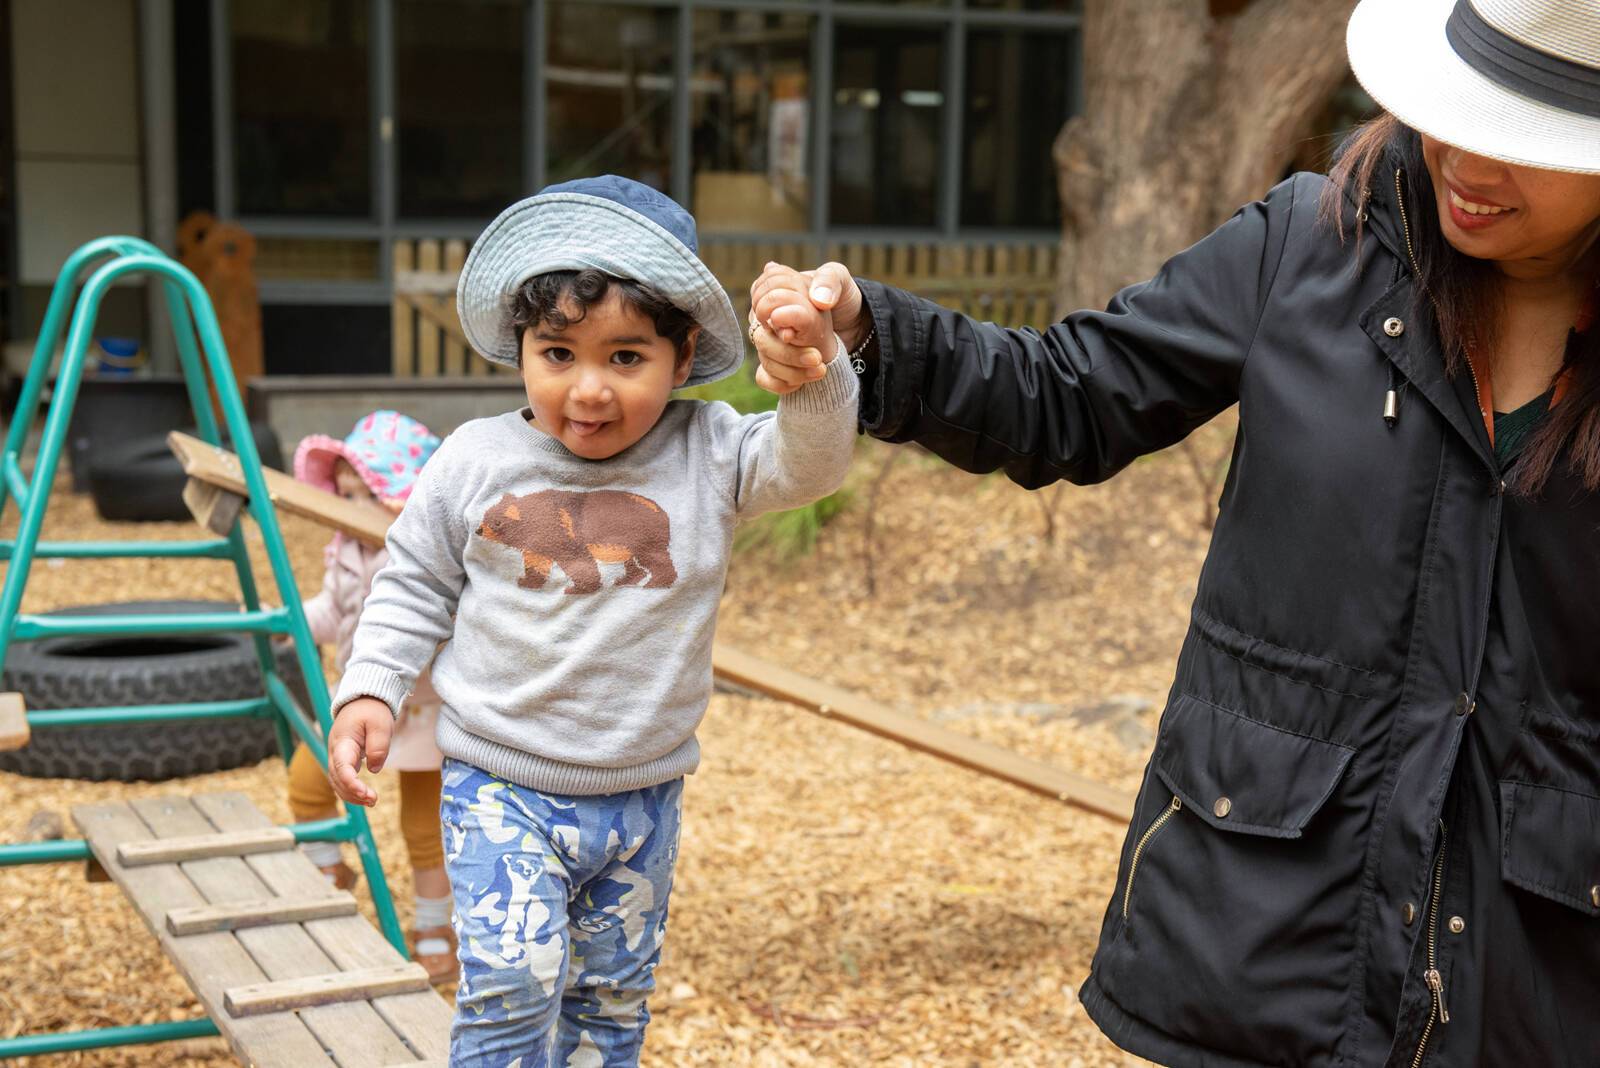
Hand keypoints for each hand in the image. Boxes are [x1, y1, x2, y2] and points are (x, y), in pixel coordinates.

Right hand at [327, 697, 392, 806]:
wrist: (361, 702)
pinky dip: (351, 790)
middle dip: (353, 793)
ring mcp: (337, 757)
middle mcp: (335, 751)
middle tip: (373, 800)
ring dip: (351, 795)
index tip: (365, 793)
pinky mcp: (343, 760)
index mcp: (343, 741)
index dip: (351, 783)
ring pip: (337, 782)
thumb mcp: (380, 724)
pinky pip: (342, 779)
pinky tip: (365, 797)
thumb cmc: (371, 711)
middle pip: (337, 778)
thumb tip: (374, 770)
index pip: (342, 767)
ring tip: (372, 801)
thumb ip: (378, 746)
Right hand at [750, 262, 864, 393]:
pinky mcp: (776, 363)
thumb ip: (829, 280)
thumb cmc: (841, 298)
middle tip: (817, 356)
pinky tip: (801, 383)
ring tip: (819, 368)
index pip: (760, 302)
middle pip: (760, 337)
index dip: (776, 315)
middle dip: (788, 351)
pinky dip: (781, 383)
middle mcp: (769, 317)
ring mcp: (771, 341)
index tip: (800, 326)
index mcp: (777, 292)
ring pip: (764, 359)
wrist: (853, 326)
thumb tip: (818, 299)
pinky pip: (764, 377)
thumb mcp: (841, 279)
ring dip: (791, 369)